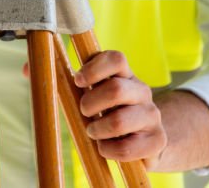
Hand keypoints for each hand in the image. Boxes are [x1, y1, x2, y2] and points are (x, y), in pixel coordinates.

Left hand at [74, 50, 167, 166]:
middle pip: (116, 90)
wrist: (145, 140)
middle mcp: (142, 91)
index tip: (78, 81)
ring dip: (98, 129)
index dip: (94, 68)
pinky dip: (108, 150)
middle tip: (84, 112)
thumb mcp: (99, 95)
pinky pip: (126, 147)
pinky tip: (104, 147)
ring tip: (93, 131)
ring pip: (119, 121)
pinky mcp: (157, 140)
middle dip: (91, 103)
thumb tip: (51, 77)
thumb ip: (84, 85)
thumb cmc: (110, 113)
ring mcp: (152, 115)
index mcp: (126, 75)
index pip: (116, 59)